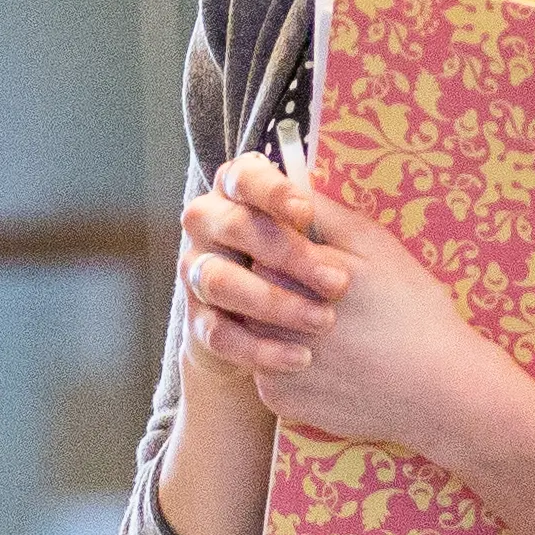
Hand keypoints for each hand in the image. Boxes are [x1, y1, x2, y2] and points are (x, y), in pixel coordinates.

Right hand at [176, 153, 339, 388]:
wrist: (295, 331)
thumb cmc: (318, 269)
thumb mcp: (330, 239)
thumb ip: (320, 219)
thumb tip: (316, 203)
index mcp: (239, 194)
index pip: (243, 177)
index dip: (270, 191)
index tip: (305, 213)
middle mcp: (209, 227)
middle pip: (231, 226)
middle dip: (285, 252)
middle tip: (337, 283)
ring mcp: (198, 273)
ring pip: (220, 281)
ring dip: (274, 302)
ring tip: (323, 322)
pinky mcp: (199, 320)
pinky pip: (219, 334)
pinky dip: (260, 348)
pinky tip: (300, 358)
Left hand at [183, 157, 504, 462]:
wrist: (441, 392)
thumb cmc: (413, 310)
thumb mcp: (373, 246)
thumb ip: (320, 211)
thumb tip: (284, 183)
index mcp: (283, 274)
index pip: (257, 248)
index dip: (288, 253)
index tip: (324, 268)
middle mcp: (264, 320)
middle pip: (251, 292)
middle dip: (282, 292)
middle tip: (333, 305)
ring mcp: (267, 364)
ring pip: (257, 334)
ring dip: (283, 329)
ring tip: (338, 334)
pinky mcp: (277, 399)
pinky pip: (272, 374)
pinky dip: (296, 369)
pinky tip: (337, 366)